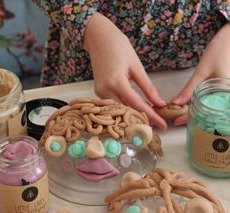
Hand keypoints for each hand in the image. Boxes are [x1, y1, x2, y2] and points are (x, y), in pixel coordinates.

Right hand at [83, 13, 166, 129]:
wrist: (99, 38)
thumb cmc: (119, 48)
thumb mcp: (137, 67)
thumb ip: (148, 87)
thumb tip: (160, 103)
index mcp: (116, 82)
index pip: (136, 104)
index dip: (151, 116)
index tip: (162, 125)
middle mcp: (105, 90)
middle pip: (126, 111)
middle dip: (142, 119)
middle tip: (157, 125)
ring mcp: (100, 92)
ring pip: (119, 110)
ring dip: (133, 116)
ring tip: (148, 120)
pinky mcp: (98, 92)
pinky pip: (113, 105)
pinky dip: (125, 109)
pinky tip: (134, 111)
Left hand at [171, 23, 229, 125]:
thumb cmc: (220, 51)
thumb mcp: (201, 72)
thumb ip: (189, 90)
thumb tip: (175, 103)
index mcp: (224, 93)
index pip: (204, 113)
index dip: (189, 118)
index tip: (175, 121)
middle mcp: (226, 97)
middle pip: (207, 114)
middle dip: (191, 117)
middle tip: (175, 119)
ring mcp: (226, 95)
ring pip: (208, 109)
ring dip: (195, 112)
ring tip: (180, 114)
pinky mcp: (224, 92)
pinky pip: (211, 102)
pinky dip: (201, 105)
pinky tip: (190, 105)